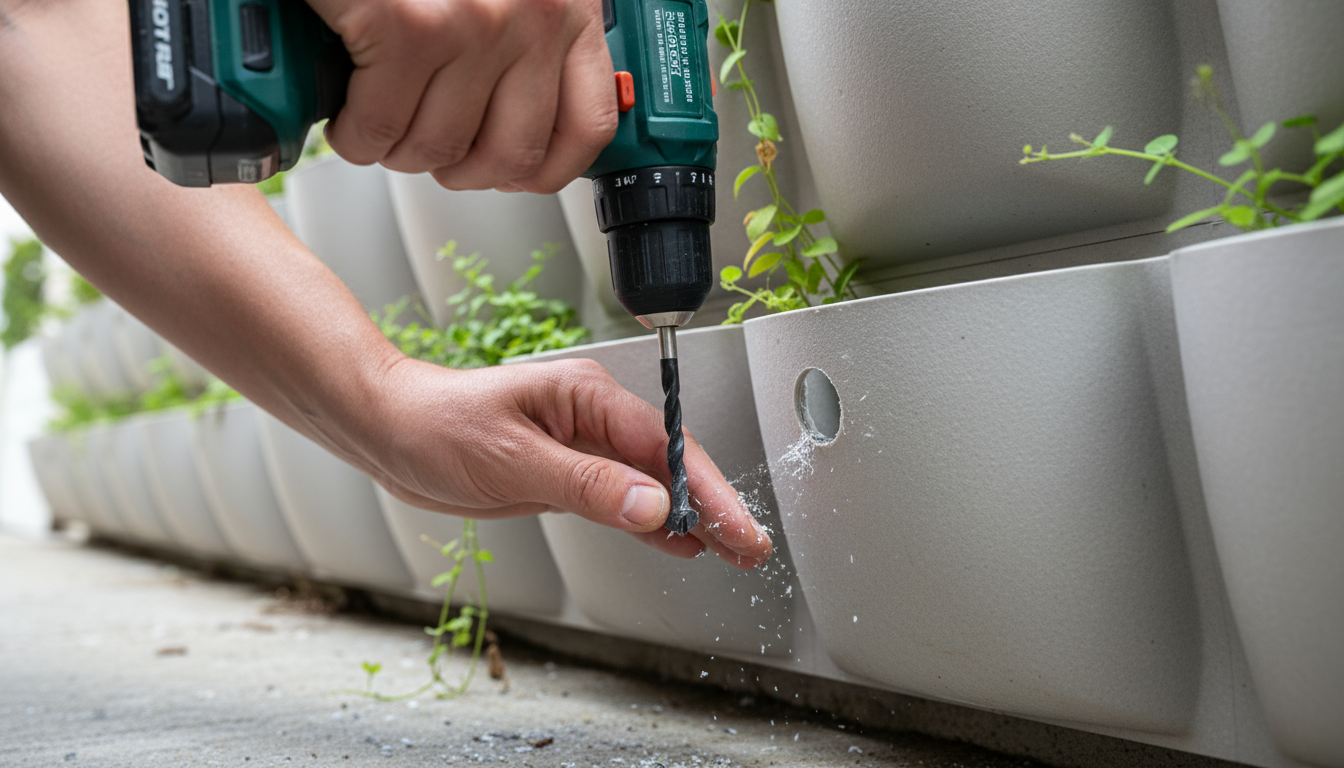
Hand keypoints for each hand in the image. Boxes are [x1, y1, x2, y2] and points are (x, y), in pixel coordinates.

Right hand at [306, 0, 617, 192]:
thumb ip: (527, 37)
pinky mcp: (404, 27)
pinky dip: (352, 134)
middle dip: (455, 166)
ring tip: (378, 119)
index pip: (589, 126)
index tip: (510, 171)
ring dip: (396, 150)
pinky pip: (377, 128)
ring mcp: (472, 23)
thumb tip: (516, 122)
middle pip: (506, 155)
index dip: (543, 167)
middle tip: (424, 143)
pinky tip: (346, 108)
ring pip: (436, 149)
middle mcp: (532, 16)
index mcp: (566, 6)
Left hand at [364, 357, 772, 569]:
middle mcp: (592, 418)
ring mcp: (582, 447)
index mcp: (587, 396)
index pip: (663, 444)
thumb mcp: (512, 459)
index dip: (704, 489)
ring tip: (733, 551)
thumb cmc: (437, 425)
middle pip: (669, 464)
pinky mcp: (567, 475)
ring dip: (692, 518)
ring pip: (651, 486)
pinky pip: (623, 500)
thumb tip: (651, 505)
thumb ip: (586, 485)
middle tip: (750, 547)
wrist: (389, 430)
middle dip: (713, 505)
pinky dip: (654, 524)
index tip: (733, 525)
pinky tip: (682, 544)